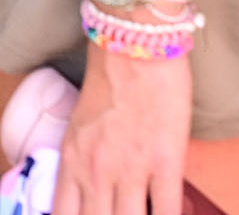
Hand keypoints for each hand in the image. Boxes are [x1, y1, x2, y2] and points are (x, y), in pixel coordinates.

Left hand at [56, 44, 192, 214]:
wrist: (134, 41)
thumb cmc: (110, 78)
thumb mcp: (80, 126)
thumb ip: (81, 164)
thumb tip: (92, 196)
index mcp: (71, 161)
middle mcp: (96, 172)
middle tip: (120, 213)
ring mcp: (130, 170)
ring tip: (142, 214)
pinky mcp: (165, 163)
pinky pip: (166, 212)